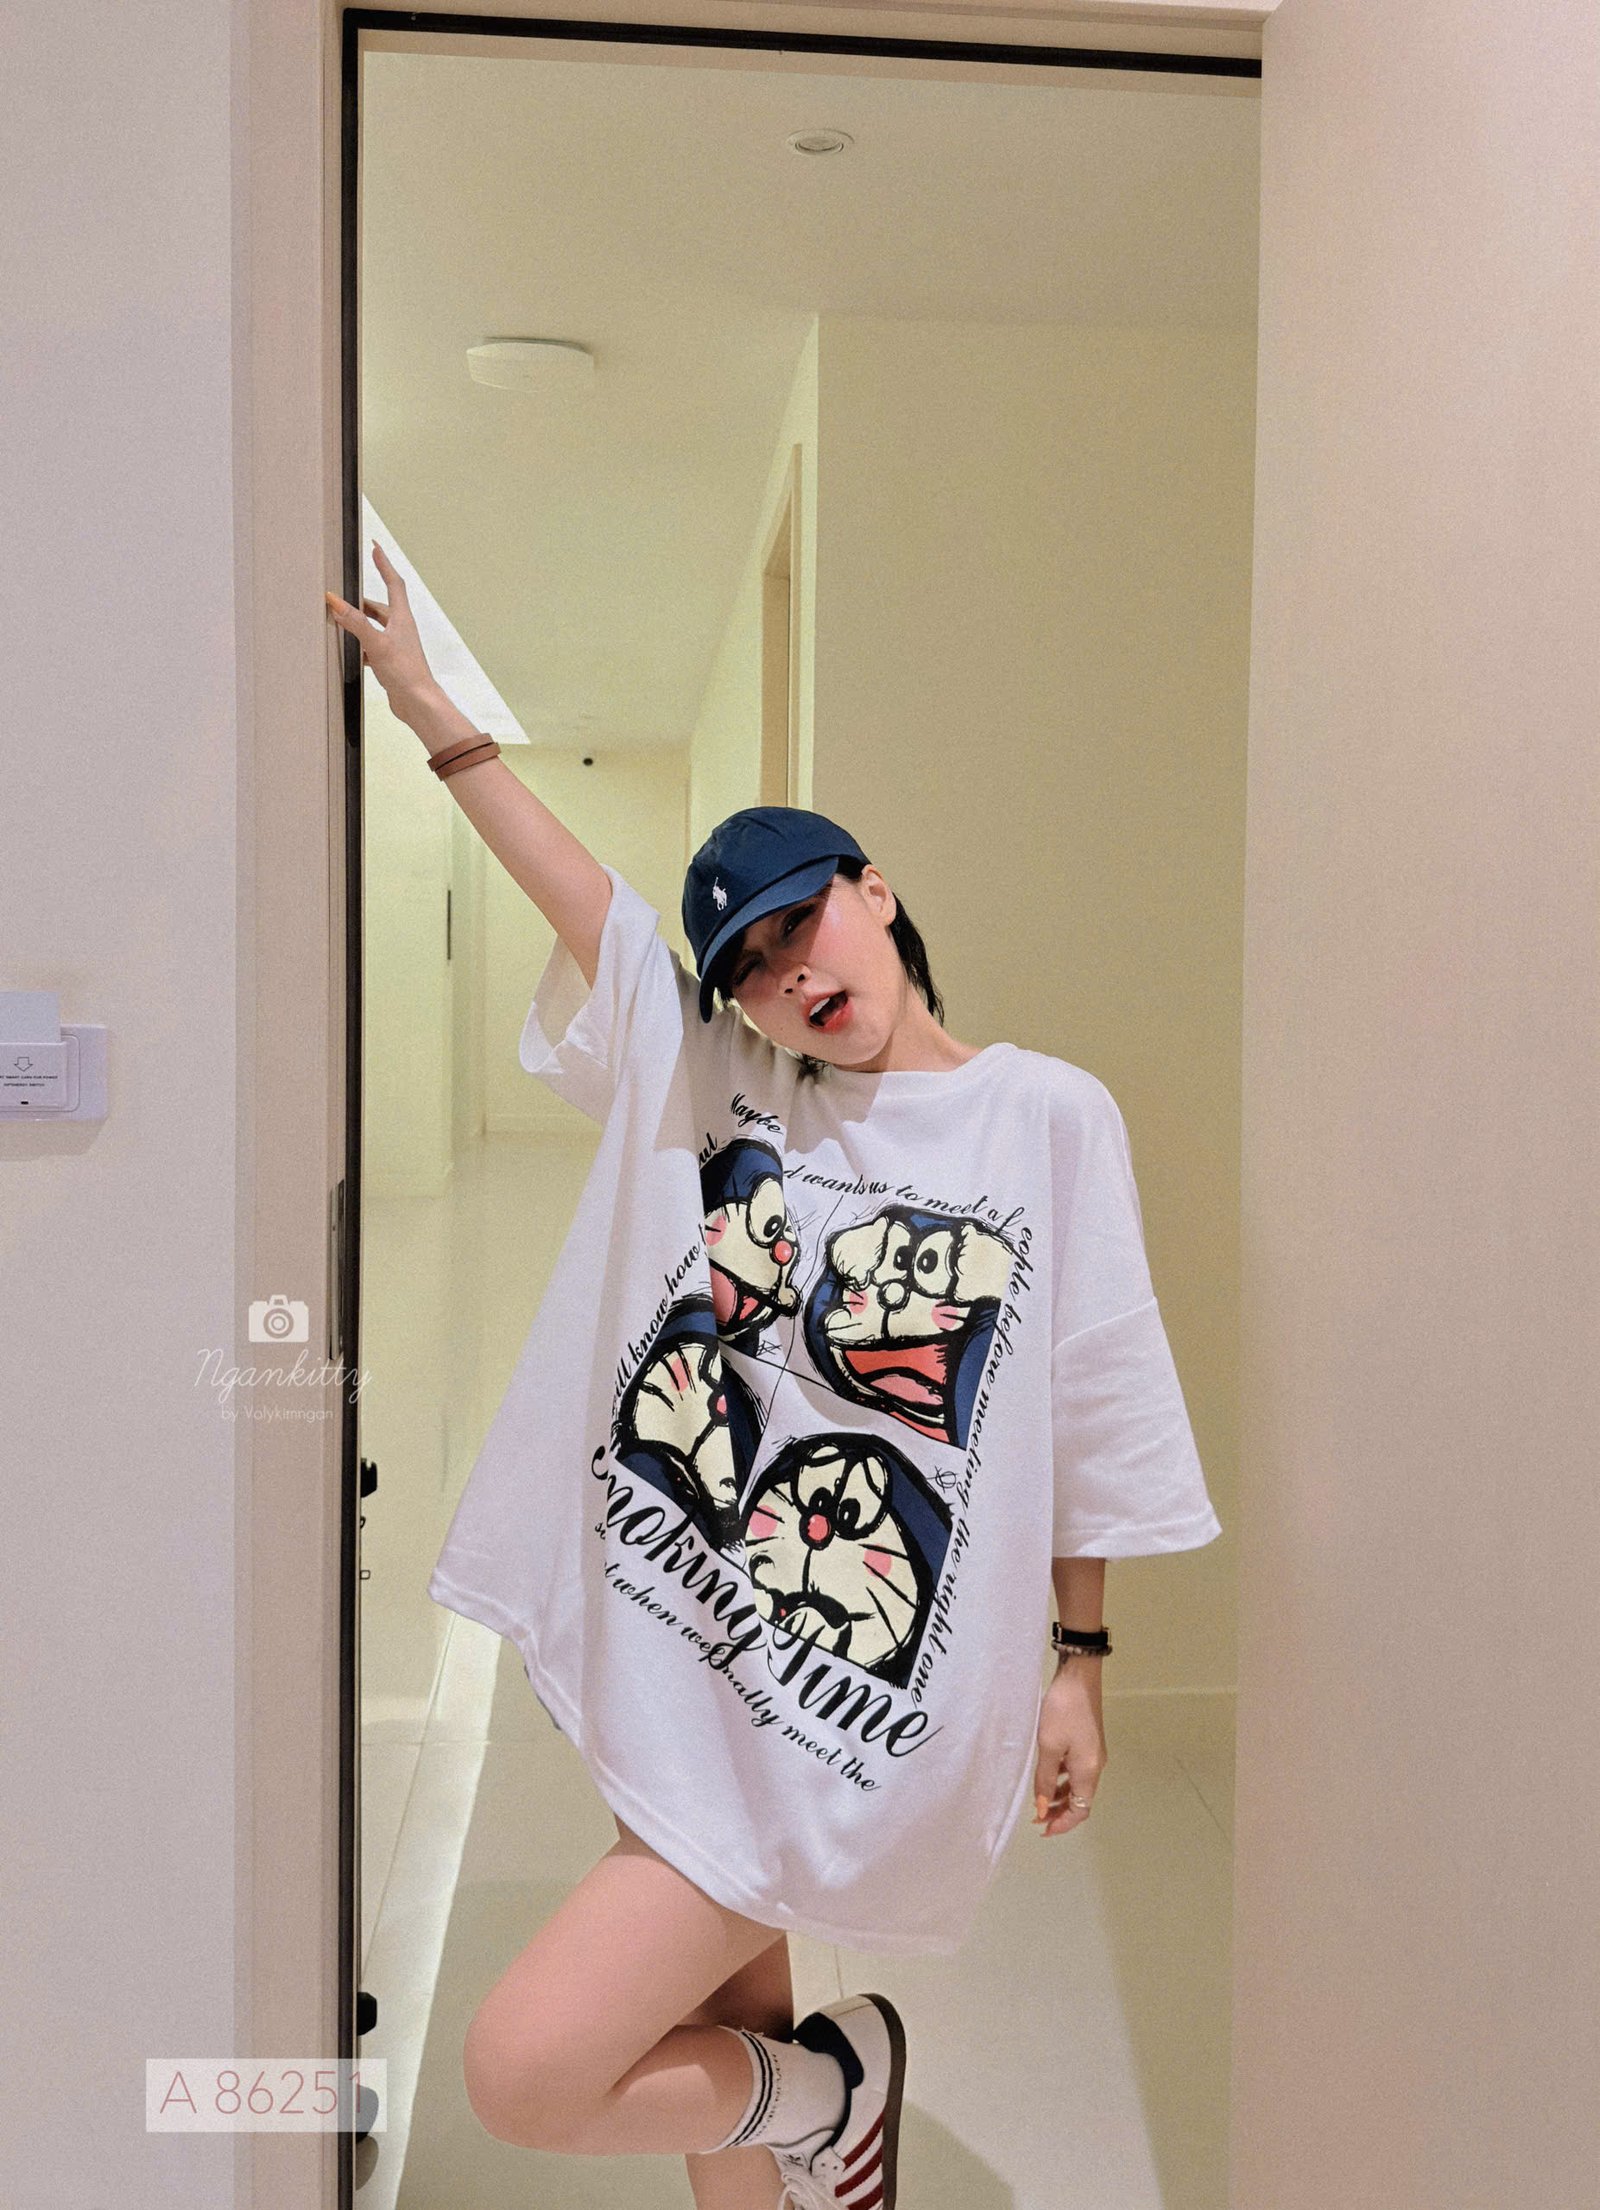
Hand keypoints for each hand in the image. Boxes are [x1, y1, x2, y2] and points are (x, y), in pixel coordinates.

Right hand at [324, 542, 441, 722]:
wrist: (418, 703)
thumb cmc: (406, 673)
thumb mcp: (376, 643)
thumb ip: (355, 622)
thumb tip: (336, 602)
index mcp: (402, 618)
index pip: (393, 582)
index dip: (384, 564)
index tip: (375, 547)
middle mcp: (401, 628)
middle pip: (380, 606)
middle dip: (361, 599)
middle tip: (344, 593)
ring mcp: (396, 645)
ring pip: (374, 626)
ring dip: (358, 623)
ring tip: (341, 620)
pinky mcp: (391, 661)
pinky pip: (372, 646)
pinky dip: (360, 645)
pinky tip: (350, 651)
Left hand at [1032, 1657, 1105, 1837]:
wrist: (1078, 1676)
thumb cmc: (1062, 1711)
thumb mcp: (1048, 1747)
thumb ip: (1045, 1780)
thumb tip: (1043, 1808)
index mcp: (1088, 1771)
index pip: (1080, 1810)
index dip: (1062, 1824)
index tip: (1042, 1829)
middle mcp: (1096, 1766)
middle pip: (1080, 1801)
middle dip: (1060, 1812)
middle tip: (1037, 1817)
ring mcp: (1094, 1754)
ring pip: (1078, 1786)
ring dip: (1061, 1797)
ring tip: (1040, 1801)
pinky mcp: (1089, 1743)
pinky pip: (1077, 1772)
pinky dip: (1063, 1780)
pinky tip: (1049, 1777)